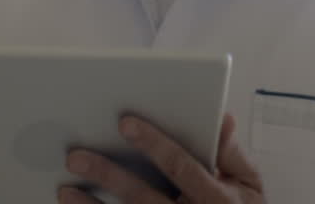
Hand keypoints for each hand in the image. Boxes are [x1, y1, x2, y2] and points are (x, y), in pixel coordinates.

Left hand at [58, 113, 263, 203]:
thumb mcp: (249, 184)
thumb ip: (232, 153)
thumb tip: (221, 118)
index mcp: (217, 199)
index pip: (182, 168)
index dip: (155, 144)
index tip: (125, 122)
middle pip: (144, 198)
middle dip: (109, 175)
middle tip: (76, 156)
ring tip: (65, 190)